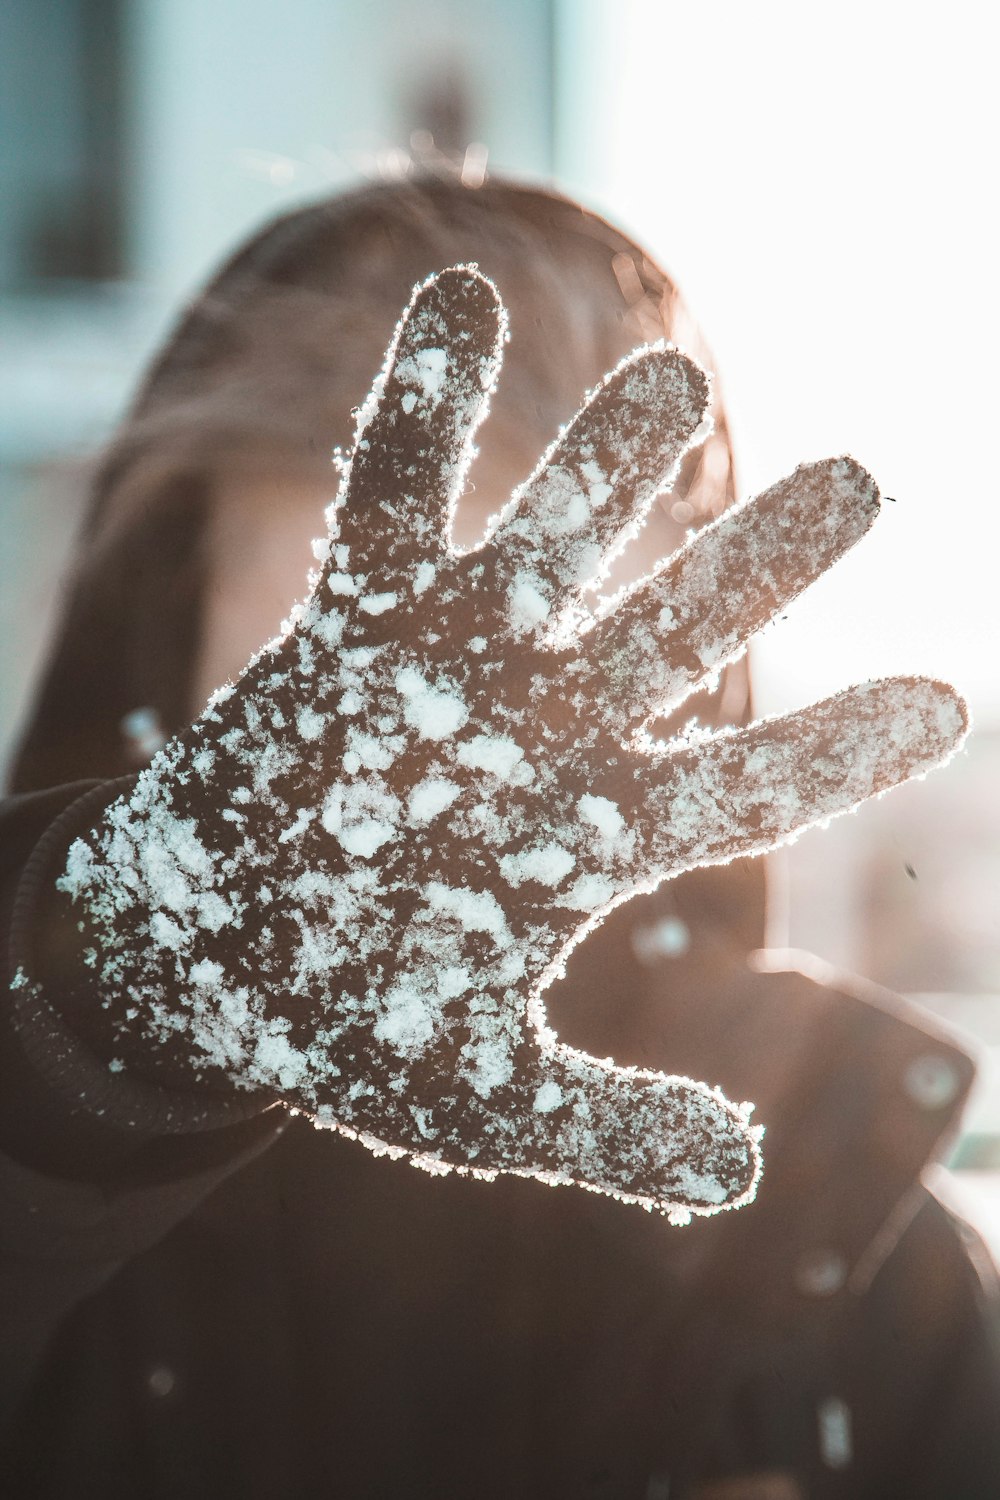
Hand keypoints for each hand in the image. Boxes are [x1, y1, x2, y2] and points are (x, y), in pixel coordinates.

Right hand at [49, 267, 966, 1217]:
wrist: (218, 970)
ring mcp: (453, 668)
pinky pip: (388, 499)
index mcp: (590, 837)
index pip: (738, 782)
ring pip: (549, 549)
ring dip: (607, 468)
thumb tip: (743, 1178)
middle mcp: (542, 731)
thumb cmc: (350, 1029)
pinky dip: (417, 404)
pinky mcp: (353, 627)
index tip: (946, 700)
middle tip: (860, 483)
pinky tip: (459, 297)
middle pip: (671, 635)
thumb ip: (607, 1129)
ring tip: (679, 381)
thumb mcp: (478, 1101)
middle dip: (755, 564)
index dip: (835, 747)